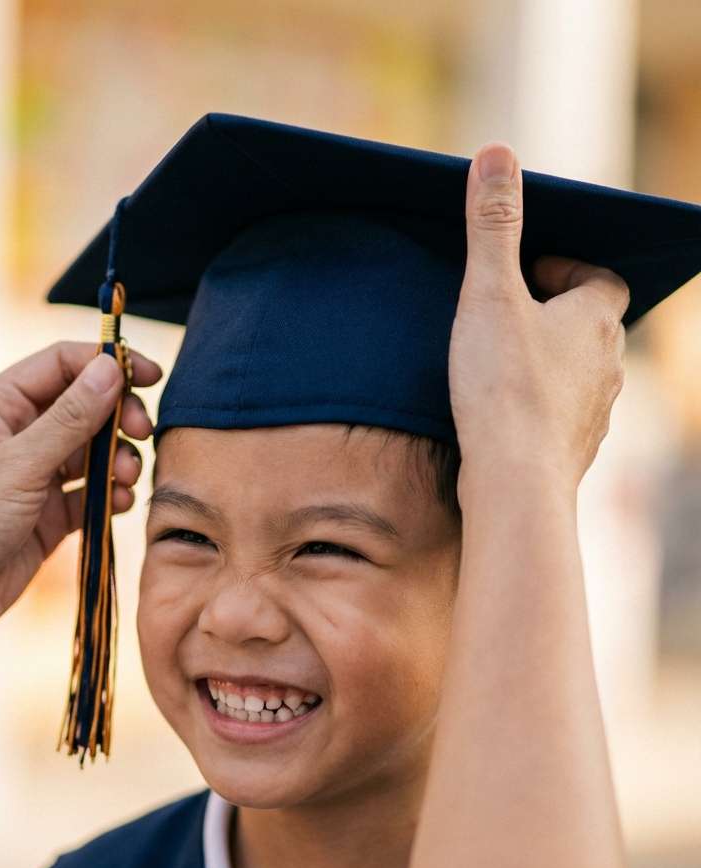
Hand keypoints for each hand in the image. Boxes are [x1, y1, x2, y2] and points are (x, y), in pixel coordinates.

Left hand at [0, 342, 161, 641]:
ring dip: (118, 458)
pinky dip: (111, 494)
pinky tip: (119, 503)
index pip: (60, 365)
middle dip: (117, 417)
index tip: (150, 376)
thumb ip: (69, 418)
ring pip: (92, 450)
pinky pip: (91, 492)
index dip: (106, 364)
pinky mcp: (49, 512)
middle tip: (142, 433)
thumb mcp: (18, 465)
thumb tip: (110, 369)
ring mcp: (34, 473)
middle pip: (84, 405)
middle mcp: (16, 433)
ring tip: (126, 478)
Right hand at [449, 143, 629, 499]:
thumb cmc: (505, 388)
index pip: (601, 278)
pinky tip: (502, 414)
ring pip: (578, 374)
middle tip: (507, 315)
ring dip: (547, 363)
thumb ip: (492, 226)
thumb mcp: (490, 294)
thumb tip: (496, 153)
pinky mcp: (572, 452)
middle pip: (590, 326)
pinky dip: (538, 406)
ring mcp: (595, 413)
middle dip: (553, 315)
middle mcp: (609, 366)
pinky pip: (561, 417)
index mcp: (597, 320)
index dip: (565, 270)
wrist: (515, 482)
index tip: (526, 273)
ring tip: (499, 364)